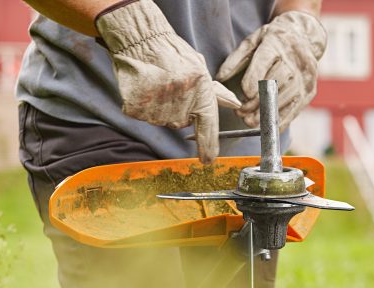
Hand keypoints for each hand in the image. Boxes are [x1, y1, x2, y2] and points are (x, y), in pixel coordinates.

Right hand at [95, 0, 240, 163]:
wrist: (141, 40)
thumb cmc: (172, 52)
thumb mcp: (199, 68)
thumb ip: (215, 91)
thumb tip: (236, 104)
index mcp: (200, 92)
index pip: (208, 126)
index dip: (208, 146)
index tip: (208, 161)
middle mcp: (180, 103)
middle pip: (181, 122)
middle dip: (179, 109)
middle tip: (172, 86)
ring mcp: (157, 108)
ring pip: (162, 120)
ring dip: (160, 107)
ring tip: (157, 84)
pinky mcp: (137, 109)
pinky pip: (144, 116)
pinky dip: (144, 105)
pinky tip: (145, 87)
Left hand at [216, 11, 325, 130]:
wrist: (303, 38)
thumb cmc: (272, 41)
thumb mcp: (252, 42)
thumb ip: (235, 59)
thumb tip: (219, 78)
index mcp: (276, 44)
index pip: (264, 63)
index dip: (252, 82)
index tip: (243, 94)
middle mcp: (294, 61)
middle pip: (274, 85)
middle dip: (255, 103)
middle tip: (241, 113)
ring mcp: (305, 77)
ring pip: (283, 100)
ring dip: (264, 115)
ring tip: (249, 121)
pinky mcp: (309, 91)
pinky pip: (294, 110)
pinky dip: (279, 121)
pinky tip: (267, 127)